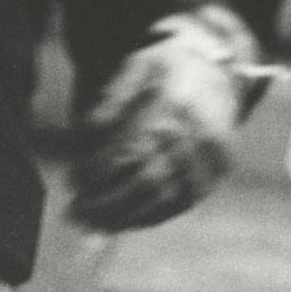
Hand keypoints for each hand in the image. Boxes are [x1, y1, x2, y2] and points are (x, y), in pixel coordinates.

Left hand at [68, 6, 256, 229]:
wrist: (218, 69)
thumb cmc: (166, 67)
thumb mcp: (135, 67)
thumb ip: (110, 100)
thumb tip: (83, 135)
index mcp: (171, 106)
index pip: (129, 150)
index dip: (97, 172)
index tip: (72, 182)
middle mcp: (195, 135)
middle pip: (147, 181)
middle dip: (107, 203)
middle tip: (75, 213)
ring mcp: (210, 157)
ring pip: (165, 198)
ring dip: (126, 217)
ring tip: (93, 224)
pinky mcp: (217, 172)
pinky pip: (182, 203)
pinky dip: (151, 215)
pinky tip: (124, 219)